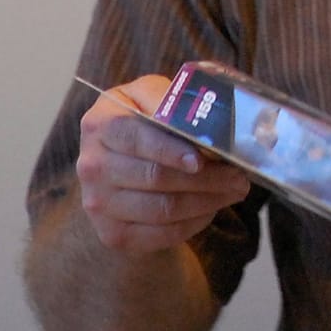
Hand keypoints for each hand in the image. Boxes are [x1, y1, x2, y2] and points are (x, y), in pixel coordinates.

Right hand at [75, 74, 250, 252]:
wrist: (117, 160)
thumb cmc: (142, 121)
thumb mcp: (149, 96)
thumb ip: (170, 102)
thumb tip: (208, 125)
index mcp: (99, 123)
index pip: (136, 138)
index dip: (170, 150)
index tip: (200, 159)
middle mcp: (91, 165)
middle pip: (154, 177)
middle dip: (205, 179)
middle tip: (239, 177)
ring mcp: (98, 203)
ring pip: (162, 209)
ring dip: (206, 202)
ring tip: (234, 191)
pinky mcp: (112, 234)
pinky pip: (160, 234)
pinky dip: (192, 223)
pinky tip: (210, 208)